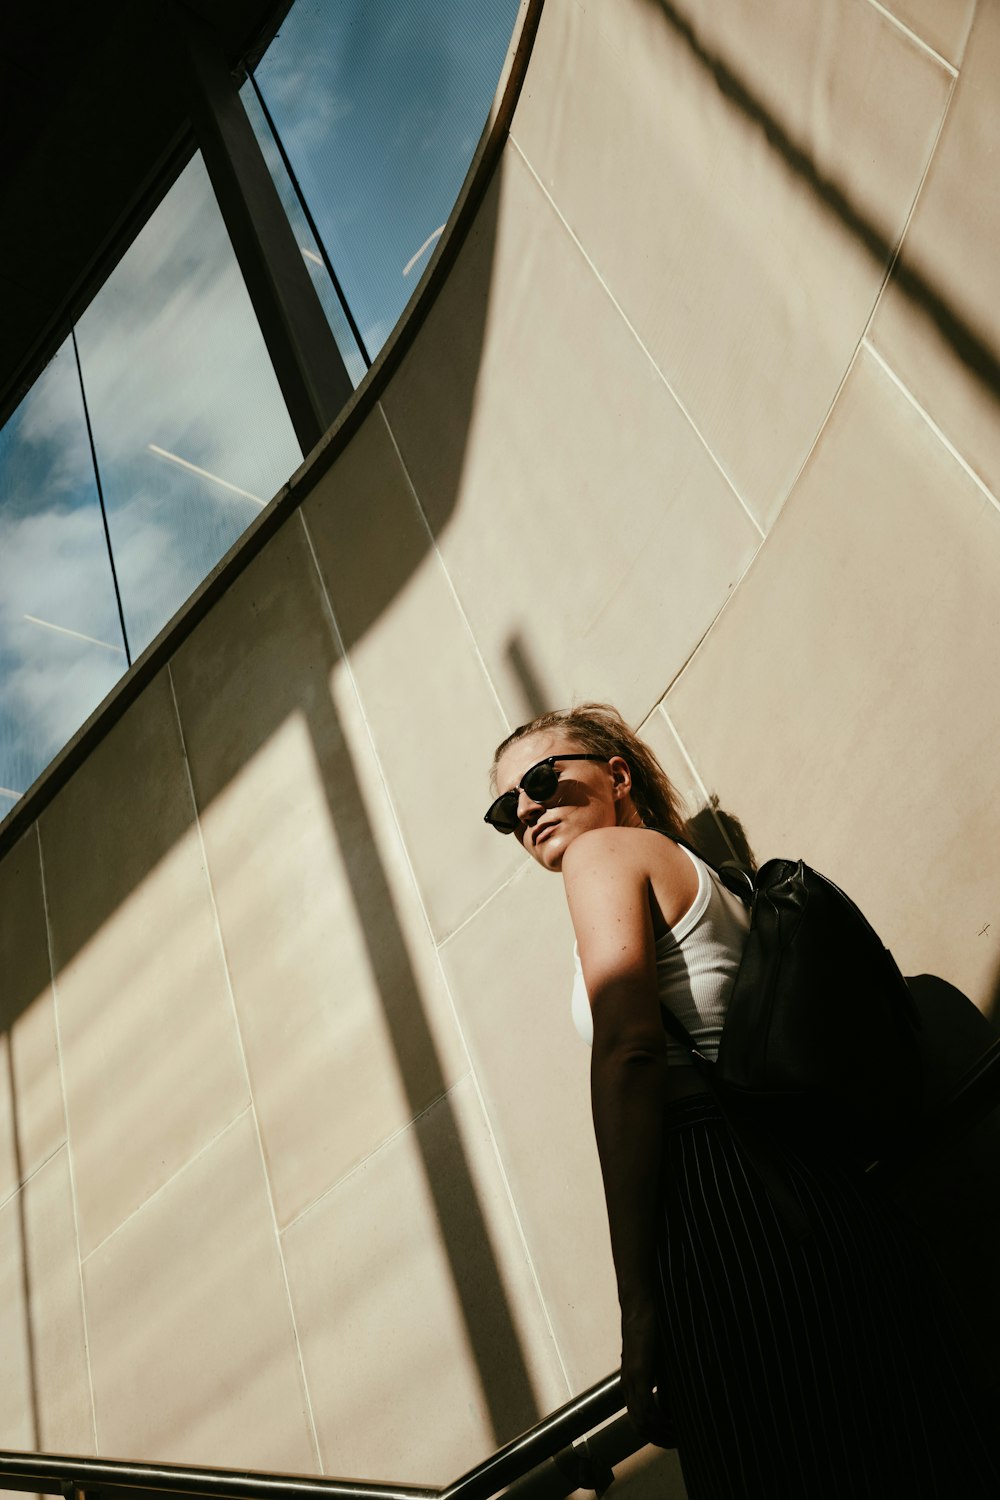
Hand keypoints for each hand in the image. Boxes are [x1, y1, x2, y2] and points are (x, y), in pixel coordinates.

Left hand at [621, 1303, 674, 1447]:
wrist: (640, 1306)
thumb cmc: (651, 1329)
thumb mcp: (659, 1360)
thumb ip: (664, 1378)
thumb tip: (679, 1394)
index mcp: (631, 1383)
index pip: (638, 1420)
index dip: (655, 1434)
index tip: (674, 1437)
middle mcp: (627, 1385)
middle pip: (639, 1427)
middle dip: (659, 1439)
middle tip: (679, 1442)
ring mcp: (631, 1381)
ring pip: (642, 1422)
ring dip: (661, 1434)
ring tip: (680, 1436)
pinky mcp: (639, 1374)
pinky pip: (646, 1409)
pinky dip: (659, 1422)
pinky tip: (673, 1424)